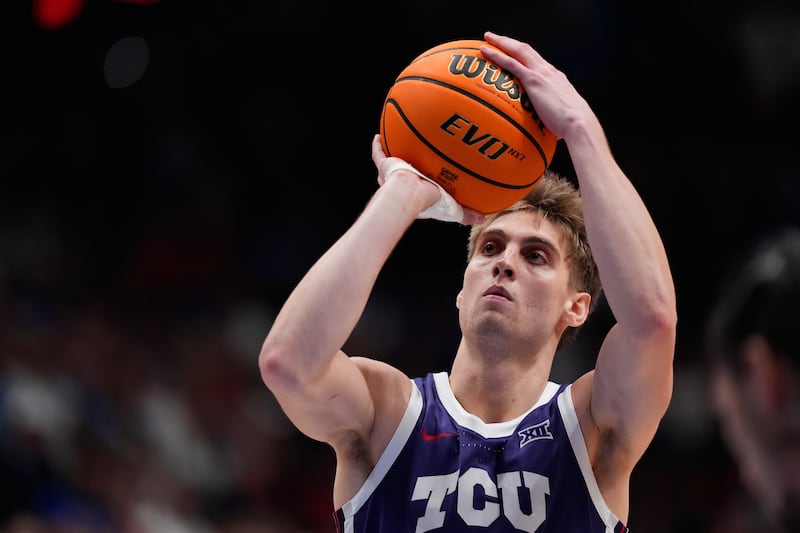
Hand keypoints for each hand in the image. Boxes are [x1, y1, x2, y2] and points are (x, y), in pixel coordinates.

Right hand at [371, 135, 484, 224]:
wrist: (412, 193)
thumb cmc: (428, 203)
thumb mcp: (451, 209)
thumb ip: (466, 213)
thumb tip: (483, 218)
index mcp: (415, 194)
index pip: (418, 188)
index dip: (422, 184)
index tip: (427, 178)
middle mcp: (401, 184)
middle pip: (402, 173)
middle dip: (405, 167)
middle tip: (411, 159)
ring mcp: (392, 173)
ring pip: (391, 162)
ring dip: (394, 154)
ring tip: (396, 143)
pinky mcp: (385, 165)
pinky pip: (378, 153)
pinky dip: (378, 145)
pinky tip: (378, 136)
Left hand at [480, 31, 596, 141]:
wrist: (579, 123)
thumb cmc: (572, 127)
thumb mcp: (560, 118)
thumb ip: (550, 119)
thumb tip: (546, 132)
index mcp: (555, 78)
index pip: (536, 61)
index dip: (523, 54)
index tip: (513, 51)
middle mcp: (548, 71)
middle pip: (526, 50)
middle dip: (510, 42)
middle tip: (494, 37)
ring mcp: (541, 73)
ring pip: (518, 50)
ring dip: (501, 42)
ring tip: (487, 38)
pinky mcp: (534, 80)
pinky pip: (511, 63)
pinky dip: (497, 55)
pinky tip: (485, 51)